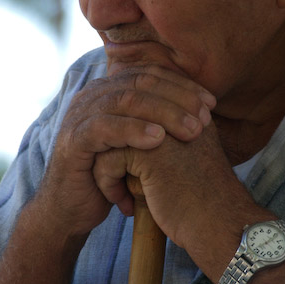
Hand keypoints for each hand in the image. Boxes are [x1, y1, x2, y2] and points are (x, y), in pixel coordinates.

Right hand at [36, 65, 216, 237]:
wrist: (73, 209)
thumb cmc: (114, 176)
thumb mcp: (140, 145)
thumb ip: (161, 122)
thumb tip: (204, 109)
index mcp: (110, 90)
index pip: (150, 74)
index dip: (183, 85)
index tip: (212, 103)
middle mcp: (93, 96)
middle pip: (140, 83)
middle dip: (178, 98)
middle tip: (205, 117)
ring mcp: (80, 115)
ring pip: (125, 101)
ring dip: (163, 113)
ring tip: (190, 130)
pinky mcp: (73, 139)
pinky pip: (104, 127)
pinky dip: (133, 130)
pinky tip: (158, 139)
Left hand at [92, 121, 247, 264]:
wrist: (219, 228)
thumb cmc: (203, 205)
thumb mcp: (186, 164)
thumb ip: (165, 147)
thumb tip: (129, 144)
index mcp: (189, 113)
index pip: (142, 111)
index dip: (128, 140)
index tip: (128, 170)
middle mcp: (176, 114)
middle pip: (123, 121)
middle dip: (113, 151)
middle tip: (115, 180)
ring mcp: (162, 131)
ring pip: (110, 139)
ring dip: (107, 170)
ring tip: (120, 195)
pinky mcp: (148, 153)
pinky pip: (107, 159)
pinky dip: (108, 184)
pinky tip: (125, 206)